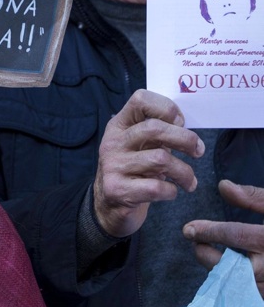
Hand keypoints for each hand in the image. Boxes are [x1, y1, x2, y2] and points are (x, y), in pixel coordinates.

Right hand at [93, 89, 204, 237]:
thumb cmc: (133, 171)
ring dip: (184, 172)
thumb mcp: (140, 146)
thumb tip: (188, 130)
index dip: (167, 108)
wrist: (108, 206)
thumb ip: (158, 133)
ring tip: (189, 181)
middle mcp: (112, 143)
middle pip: (155, 128)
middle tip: (197, 151)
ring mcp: (113, 166)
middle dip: (186, 139)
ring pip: (161, 160)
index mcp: (119, 126)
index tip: (181, 123)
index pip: (141, 100)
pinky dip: (172, 191)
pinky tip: (171, 192)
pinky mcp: (117, 190)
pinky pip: (156, 187)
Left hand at [183, 180, 263, 296]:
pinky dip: (233, 283)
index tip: (189, 228)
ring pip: (235, 283)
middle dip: (206, 254)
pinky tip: (229, 270)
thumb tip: (223, 186)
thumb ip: (254, 198)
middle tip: (195, 242)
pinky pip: (246, 295)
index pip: (236, 235)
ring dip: (218, 269)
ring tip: (207, 253)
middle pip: (229, 265)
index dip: (209, 231)